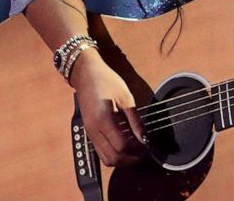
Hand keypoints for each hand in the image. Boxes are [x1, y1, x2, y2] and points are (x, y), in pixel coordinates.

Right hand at [69, 51, 148, 166]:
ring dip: (122, 159)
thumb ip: (135, 120)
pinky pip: (101, 152)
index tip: (147, 146)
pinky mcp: (89, 133)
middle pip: (113, 158)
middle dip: (131, 159)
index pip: (121, 146)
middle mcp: (93, 130)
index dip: (137, 150)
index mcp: (103, 119)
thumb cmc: (106, 81)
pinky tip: (125, 144)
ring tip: (135, 150)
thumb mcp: (126, 97)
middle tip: (144, 151)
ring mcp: (89, 133)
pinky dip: (114, 154)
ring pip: (106, 159)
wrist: (86, 74)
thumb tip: (144, 138)